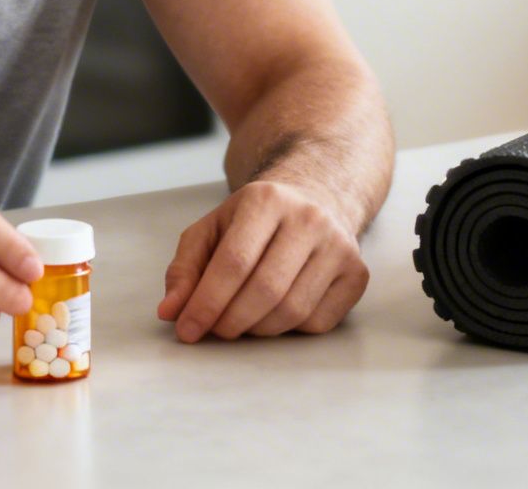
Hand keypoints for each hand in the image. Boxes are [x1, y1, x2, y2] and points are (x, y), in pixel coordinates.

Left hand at [156, 179, 370, 341]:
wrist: (317, 198)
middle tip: (213, 331)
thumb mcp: (212, 229)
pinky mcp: (357, 274)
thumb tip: (170, 311)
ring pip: (293, 311)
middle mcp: (309, 219)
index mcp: (266, 200)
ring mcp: (339, 246)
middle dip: (231, 322)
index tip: (187, 330)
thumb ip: (185, 268)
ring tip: (241, 321)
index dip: (206, 304)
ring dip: (258, 329)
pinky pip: (318, 322)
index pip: (233, 263)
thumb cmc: (256, 220)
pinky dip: (289, 330)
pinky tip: (276, 313)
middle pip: (265, 290)